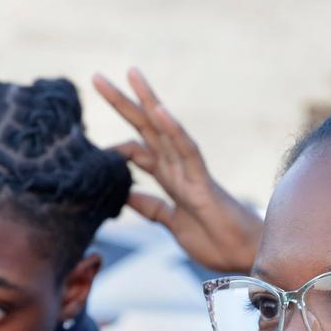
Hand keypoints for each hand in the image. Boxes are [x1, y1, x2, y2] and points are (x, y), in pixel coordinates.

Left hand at [93, 68, 261, 273]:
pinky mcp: (204, 183)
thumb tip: (126, 196)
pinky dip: (173, 130)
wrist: (244, 256)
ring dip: (148, 101)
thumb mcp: (172, 224)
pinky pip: (188, 151)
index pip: (137, 151)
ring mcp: (191, 172)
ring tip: (131, 73)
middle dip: (122, 104)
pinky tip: (159, 110)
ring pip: (165, 129)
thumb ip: (152, 207)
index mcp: (169, 179)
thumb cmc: (216, 241)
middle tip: (96, 78)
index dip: (114, 145)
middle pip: (146, 129)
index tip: (86, 142)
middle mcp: (178, 169)